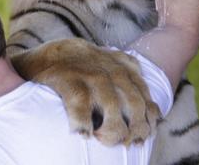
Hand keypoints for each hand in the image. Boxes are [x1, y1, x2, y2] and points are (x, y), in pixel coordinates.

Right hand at [11, 38, 160, 145]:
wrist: (44, 56)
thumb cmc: (78, 69)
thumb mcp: (107, 66)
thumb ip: (127, 80)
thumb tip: (154, 113)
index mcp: (121, 65)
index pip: (144, 93)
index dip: (148, 116)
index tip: (146, 134)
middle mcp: (109, 69)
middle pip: (133, 103)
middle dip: (135, 128)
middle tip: (128, 143)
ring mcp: (89, 73)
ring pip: (112, 106)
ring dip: (112, 130)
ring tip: (105, 141)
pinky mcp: (67, 78)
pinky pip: (81, 106)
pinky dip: (83, 124)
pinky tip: (83, 134)